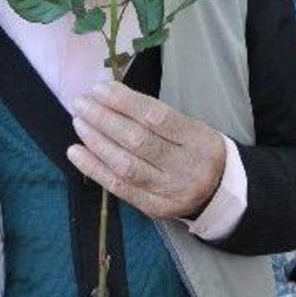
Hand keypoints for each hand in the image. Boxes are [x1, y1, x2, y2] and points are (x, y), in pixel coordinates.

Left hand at [68, 82, 225, 219]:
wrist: (219, 192)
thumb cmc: (198, 150)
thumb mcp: (192, 128)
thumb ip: (157, 117)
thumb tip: (110, 97)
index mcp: (199, 139)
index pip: (157, 117)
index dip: (125, 102)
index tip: (99, 88)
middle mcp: (186, 166)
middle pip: (138, 140)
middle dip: (104, 119)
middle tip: (81, 103)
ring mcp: (169, 190)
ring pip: (126, 165)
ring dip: (96, 142)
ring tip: (78, 122)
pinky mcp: (153, 208)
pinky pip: (119, 188)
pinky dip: (94, 169)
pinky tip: (76, 152)